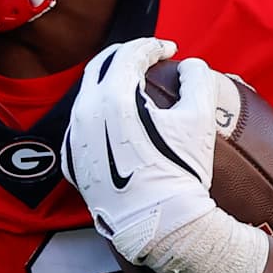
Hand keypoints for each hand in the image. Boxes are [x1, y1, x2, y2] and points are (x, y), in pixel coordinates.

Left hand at [64, 38, 216, 259]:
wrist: (159, 226)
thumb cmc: (181, 172)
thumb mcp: (200, 119)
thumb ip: (198, 80)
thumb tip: (190, 65)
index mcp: (112, 97)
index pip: (129, 54)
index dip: (153, 46)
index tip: (171, 50)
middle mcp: (84, 114)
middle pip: (100, 66)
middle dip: (126, 56)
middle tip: (149, 57)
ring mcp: (74, 140)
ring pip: (87, 96)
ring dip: (110, 83)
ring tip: (135, 86)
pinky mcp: (72, 162)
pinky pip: (81, 127)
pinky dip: (98, 115)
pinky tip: (117, 121)